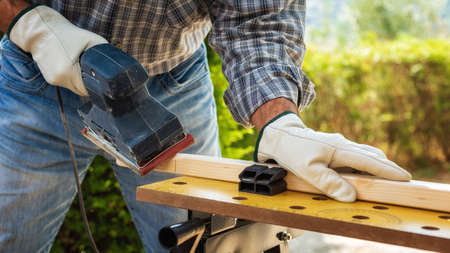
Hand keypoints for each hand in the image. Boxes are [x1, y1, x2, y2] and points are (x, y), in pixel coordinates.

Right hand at [8, 4, 106, 95]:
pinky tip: (73, 67)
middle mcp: (59, 78)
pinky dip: (72, 78)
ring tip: (82, 67)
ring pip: (74, 87)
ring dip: (80, 81)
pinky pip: (66, 83)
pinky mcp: (50, 79)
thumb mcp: (90, 40)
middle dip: (89, 84)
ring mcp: (53, 80)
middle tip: (95, 74)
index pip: (88, 89)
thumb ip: (103, 54)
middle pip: (81, 90)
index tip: (102, 82)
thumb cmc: (66, 34)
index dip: (96, 86)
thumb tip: (115, 65)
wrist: (40, 31)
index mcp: (68, 71)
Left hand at [254, 111, 411, 201]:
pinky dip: (363, 164)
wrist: (281, 135)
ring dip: (375, 165)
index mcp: (340, 149)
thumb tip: (351, 196)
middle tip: (402, 179)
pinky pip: (354, 156)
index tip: (405, 177)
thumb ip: (330, 183)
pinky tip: (362, 172)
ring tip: (385, 177)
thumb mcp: (308, 169)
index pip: (370, 162)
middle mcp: (344, 145)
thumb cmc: (293, 151)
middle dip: (387, 167)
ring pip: (364, 154)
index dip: (388, 171)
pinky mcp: (333, 147)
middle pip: (372, 156)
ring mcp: (339, 145)